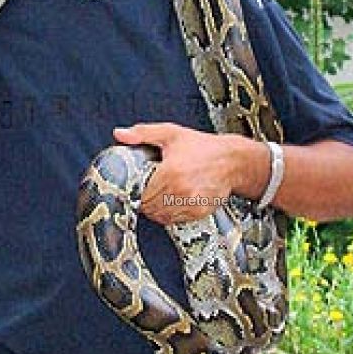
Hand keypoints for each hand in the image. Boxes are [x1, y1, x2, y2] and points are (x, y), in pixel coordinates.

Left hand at [113, 122, 254, 224]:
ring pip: (159, 216)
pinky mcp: (198, 213)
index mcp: (170, 172)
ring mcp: (191, 204)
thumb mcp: (171, 133)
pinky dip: (167, 213)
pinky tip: (170, 199)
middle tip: (144, 189)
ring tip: (157, 194)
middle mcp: (181, 191)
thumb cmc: (202, 146)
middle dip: (142, 199)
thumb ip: (143, 133)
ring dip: (154, 208)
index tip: (133, 185)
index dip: (133, 191)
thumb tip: (119, 134)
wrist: (233, 161)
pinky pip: (173, 220)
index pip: (140, 193)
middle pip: (148, 207)